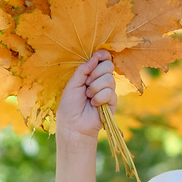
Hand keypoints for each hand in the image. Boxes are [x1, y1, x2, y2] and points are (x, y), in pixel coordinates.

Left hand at [53, 52, 116, 181]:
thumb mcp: (73, 84)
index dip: (103, 55)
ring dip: (95, 87)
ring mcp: (107, 91)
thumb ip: (83, 69)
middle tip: (87, 83)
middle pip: (108, 66)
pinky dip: (99, 97)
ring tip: (88, 97)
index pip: (102, 60)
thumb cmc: (69, 106)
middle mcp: (100, 81)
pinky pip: (110, 92)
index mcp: (90, 75)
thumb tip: (96, 57)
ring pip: (109, 79)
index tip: (100, 55)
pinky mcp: (112, 102)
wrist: (73, 126)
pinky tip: (94, 104)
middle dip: (96, 73)